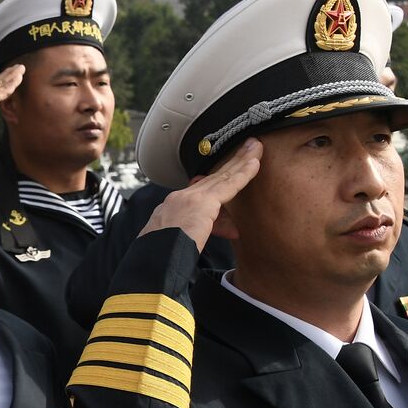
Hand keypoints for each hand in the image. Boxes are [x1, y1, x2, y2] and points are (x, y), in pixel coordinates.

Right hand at [139, 139, 261, 251]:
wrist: (151, 260)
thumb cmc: (162, 258)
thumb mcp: (181, 243)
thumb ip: (208, 232)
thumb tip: (233, 230)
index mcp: (173, 209)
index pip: (202, 192)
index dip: (220, 179)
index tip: (232, 168)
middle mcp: (180, 199)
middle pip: (213, 177)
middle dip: (232, 162)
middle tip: (249, 147)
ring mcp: (189, 198)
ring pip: (221, 176)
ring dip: (241, 160)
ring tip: (256, 147)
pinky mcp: (201, 203)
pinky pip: (228, 185)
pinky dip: (243, 173)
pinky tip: (255, 162)